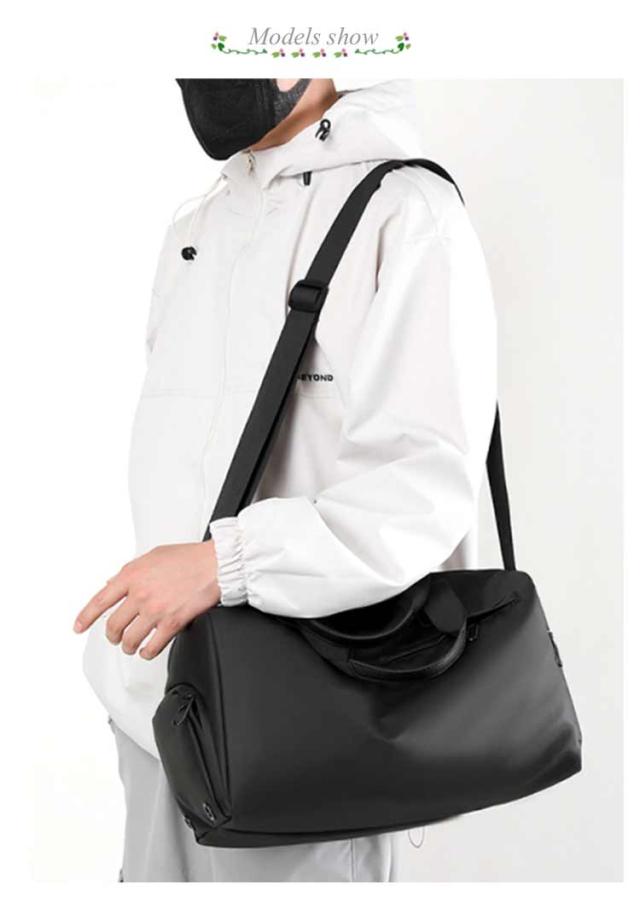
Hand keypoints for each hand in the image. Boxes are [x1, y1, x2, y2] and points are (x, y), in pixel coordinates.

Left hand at [74, 542, 219, 658]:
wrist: (215, 564)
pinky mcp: (172, 622)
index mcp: (132, 575)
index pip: (99, 600)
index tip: (79, 627)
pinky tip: (148, 650)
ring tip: (132, 646)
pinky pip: (152, 647)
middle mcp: (140, 593)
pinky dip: (147, 652)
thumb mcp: (153, 556)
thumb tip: (113, 584)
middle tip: (116, 637)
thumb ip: (131, 571)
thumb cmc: (189, 558)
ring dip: (128, 646)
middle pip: (113, 625)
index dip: (85, 617)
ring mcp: (155, 609)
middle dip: (112, 635)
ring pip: (130, 639)